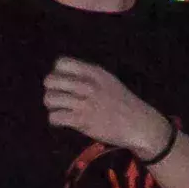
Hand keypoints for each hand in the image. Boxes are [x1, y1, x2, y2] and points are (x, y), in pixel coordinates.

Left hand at [42, 57, 173, 155]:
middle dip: (51, 90)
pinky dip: (55, 120)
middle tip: (59, 99)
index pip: (61, 63)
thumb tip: (62, 75)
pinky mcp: (82, 120)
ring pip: (49, 99)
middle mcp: (87, 85)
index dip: (57, 73)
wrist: (139, 124)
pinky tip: (63, 121)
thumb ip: (87, 76)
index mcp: (94, 72)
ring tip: (61, 110)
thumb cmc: (122, 103)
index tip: (64, 84)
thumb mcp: (108, 80)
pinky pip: (54, 117)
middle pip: (50, 80)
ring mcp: (84, 102)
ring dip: (52, 106)